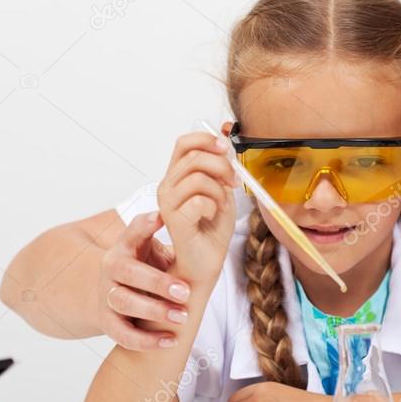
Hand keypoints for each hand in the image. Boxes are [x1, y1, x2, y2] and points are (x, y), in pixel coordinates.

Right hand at [99, 211, 190, 350]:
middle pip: (127, 273)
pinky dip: (145, 340)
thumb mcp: (149, 243)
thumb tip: (172, 210)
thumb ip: (159, 230)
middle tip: (186, 292)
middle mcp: (110, 269)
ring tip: (183, 317)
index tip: (163, 222)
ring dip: (154, 311)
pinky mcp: (107, 321)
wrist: (116, 292)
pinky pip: (122, 334)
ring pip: (123, 302)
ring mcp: (106, 295)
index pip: (131, 234)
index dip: (145, 229)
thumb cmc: (144, 263)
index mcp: (124, 246)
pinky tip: (171, 340)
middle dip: (157, 282)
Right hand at [157, 132, 237, 287]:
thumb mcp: (222, 191)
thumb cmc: (212, 231)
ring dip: (219, 191)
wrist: (206, 264)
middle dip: (222, 166)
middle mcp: (167, 187)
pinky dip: (214, 206)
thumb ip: (221, 167)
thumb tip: (224, 138)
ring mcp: (167, 204)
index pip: (184, 143)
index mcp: (176, 177)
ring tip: (221, 206)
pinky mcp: (174, 221)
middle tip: (233, 183)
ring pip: (198, 177)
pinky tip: (213, 216)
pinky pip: (200, 200)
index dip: (207, 139)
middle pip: (194, 157)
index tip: (226, 148)